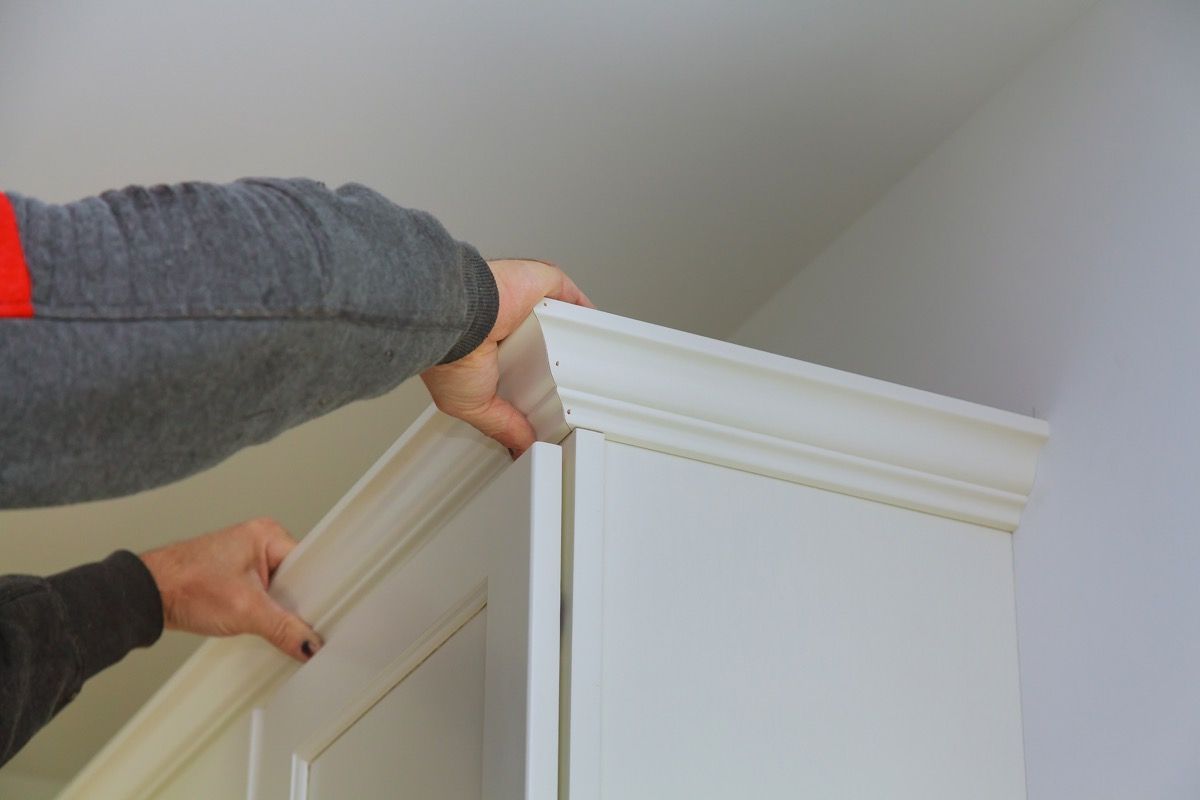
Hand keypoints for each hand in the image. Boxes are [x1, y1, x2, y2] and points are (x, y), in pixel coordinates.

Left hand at [139, 517, 320, 663]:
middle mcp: (260, 541)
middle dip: (291, 604)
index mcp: (268, 534)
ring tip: (259, 616)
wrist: (147, 596)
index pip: (309, 566)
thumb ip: (283, 629)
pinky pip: (263, 595)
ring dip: (274, 609)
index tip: (320, 616)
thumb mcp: (245, 611)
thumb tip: (309, 644)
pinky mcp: (236, 576)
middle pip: (296, 580)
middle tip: (286, 620)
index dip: (314, 593)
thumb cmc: (185, 585)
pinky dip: (261, 611)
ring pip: (279, 590)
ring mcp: (247, 559)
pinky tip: (253, 620)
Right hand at [420, 259, 594, 458]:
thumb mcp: (474, 405)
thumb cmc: (450, 356)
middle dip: (562, 359)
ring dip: (577, 336)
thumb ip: (502, 424)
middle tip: (579, 386)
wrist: (456, 320)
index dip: (539, 379)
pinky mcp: (543, 283)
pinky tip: (599, 333)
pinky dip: (587, 312)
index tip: (553, 400)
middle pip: (546, 341)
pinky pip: (574, 296)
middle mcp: (507, 324)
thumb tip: (521, 447)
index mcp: (489, 350)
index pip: (522, 365)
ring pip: (561, 318)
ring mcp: (527, 302)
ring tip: (594, 363)